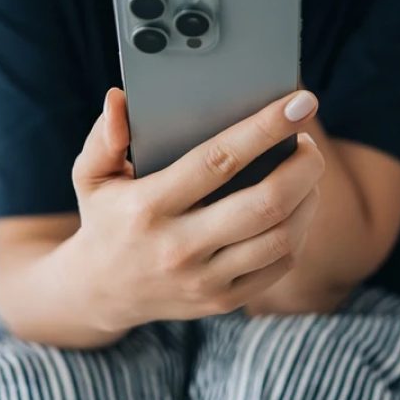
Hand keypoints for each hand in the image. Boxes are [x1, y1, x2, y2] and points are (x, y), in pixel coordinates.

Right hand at [70, 87, 325, 331]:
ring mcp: (204, 279)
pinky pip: (280, 264)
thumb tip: (119, 99)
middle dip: (303, 165)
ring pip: (282, 236)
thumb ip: (104, 137)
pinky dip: (300, 229)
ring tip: (307, 171)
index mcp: (149, 207)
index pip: (219, 160)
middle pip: (265, 202)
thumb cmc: (106, 218)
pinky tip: (298, 205)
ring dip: (308, 197)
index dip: (265, 128)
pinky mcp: (224, 300)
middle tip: (308, 142)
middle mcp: (179, 247)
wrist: (99, 292)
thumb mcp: (91, 176)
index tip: (300, 103)